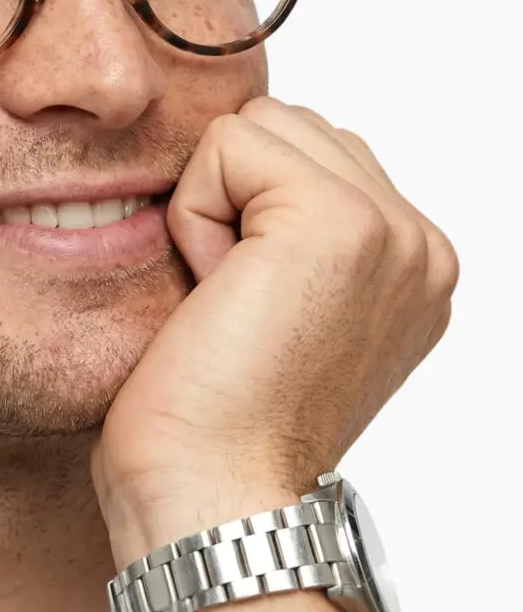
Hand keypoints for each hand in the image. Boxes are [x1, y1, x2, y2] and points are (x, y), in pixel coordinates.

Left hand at [90, 97, 457, 568]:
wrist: (210, 487)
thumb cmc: (216, 408)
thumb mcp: (277, 300)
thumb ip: (290, 221)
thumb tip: (244, 152)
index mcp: (409, 260)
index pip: (308, 147)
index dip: (243, 206)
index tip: (245, 301)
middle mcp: (417, 243)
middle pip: (285, 124)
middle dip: (232, 193)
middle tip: (232, 295)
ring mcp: (391, 230)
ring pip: (258, 125)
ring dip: (214, 199)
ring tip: (226, 291)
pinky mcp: (339, 222)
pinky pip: (229, 144)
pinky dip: (195, 212)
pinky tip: (213, 288)